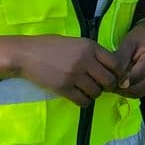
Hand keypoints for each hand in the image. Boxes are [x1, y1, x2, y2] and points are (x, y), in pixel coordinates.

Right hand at [9, 35, 123, 107]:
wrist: (25, 54)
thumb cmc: (50, 47)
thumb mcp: (76, 43)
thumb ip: (93, 53)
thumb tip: (113, 68)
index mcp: (90, 47)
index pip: (116, 64)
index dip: (119, 73)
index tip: (115, 77)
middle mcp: (85, 60)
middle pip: (109, 80)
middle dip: (108, 86)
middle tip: (100, 86)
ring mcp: (74, 75)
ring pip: (97, 92)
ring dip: (94, 94)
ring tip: (86, 90)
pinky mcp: (63, 88)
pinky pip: (83, 101)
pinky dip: (84, 101)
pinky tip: (79, 97)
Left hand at [113, 20, 144, 97]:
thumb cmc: (139, 36)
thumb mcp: (127, 44)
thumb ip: (120, 62)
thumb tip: (115, 80)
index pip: (134, 78)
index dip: (119, 82)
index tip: (107, 80)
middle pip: (138, 89)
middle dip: (122, 90)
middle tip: (109, 84)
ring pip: (140, 93)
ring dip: (126, 91)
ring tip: (116, 83)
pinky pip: (143, 91)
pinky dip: (132, 90)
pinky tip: (124, 83)